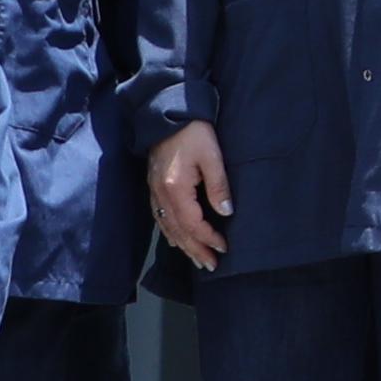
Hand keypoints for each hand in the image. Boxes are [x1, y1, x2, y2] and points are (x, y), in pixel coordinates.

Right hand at [147, 121, 232, 268]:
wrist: (168, 115)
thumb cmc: (193, 132)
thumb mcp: (212, 156)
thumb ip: (218, 185)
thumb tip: (226, 212)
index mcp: (175, 188)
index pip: (192, 223)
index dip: (208, 238)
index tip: (224, 247)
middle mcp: (160, 195)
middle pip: (178, 231)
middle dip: (195, 250)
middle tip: (211, 265)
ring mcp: (154, 192)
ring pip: (167, 227)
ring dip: (183, 246)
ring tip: (198, 260)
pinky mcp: (153, 188)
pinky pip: (160, 218)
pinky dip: (170, 233)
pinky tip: (176, 240)